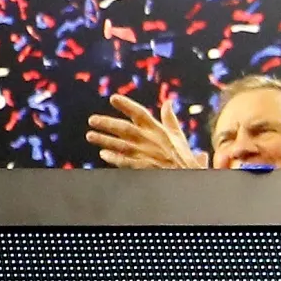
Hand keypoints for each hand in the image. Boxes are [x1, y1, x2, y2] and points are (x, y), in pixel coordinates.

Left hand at [87, 93, 207, 168]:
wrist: (190, 182)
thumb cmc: (183, 160)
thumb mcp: (178, 138)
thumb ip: (170, 120)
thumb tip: (169, 102)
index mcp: (158, 131)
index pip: (140, 114)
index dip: (127, 105)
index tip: (113, 98)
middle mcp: (150, 141)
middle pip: (125, 129)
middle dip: (107, 123)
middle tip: (92, 120)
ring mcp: (145, 155)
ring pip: (121, 145)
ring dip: (104, 140)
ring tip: (90, 136)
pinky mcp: (144, 169)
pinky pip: (125, 162)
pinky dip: (114, 158)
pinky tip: (103, 154)